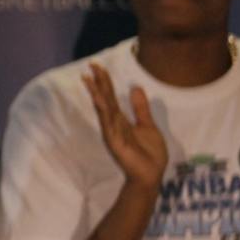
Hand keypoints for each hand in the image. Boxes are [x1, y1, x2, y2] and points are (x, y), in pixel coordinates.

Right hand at [84, 65, 168, 191]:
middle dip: (98, 82)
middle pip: (105, 99)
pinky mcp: (114, 141)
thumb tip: (136, 88)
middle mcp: (113, 123)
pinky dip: (103, 111)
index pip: (111, 96)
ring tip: (88, 79)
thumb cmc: (150, 154)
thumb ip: (140, 109)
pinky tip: (99, 100)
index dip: (105, 81)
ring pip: (103, 109)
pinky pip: (108, 124)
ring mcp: (112, 132)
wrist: (151, 175)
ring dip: (96, 94)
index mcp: (121, 120)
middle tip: (91, 65)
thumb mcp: (148, 126)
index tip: (97, 66)